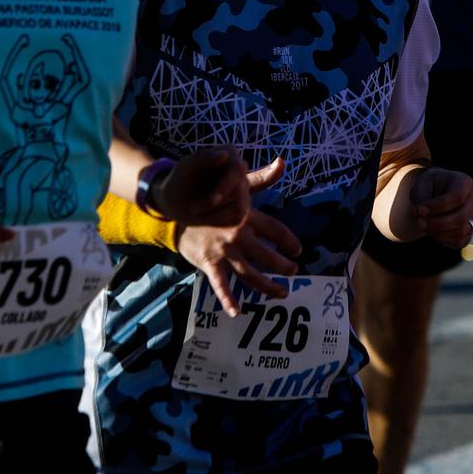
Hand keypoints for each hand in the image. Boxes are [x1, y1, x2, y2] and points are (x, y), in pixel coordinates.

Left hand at [151, 147, 262, 227]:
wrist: (174, 202)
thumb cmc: (178, 181)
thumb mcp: (184, 169)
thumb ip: (202, 157)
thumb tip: (225, 154)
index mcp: (229, 152)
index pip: (238, 170)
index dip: (225, 187)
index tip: (212, 200)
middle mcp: (240, 169)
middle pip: (239, 191)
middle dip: (213, 203)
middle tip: (192, 208)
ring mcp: (243, 188)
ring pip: (240, 207)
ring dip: (213, 213)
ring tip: (195, 209)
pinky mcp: (242, 207)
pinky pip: (238, 218)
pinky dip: (217, 220)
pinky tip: (205, 215)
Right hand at [175, 166, 301, 316]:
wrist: (175, 204)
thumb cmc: (209, 193)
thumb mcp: (235, 183)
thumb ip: (261, 177)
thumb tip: (282, 162)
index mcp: (247, 215)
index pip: (276, 231)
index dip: (289, 241)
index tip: (298, 250)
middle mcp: (238, 234)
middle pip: (267, 256)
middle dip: (283, 266)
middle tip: (293, 270)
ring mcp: (223, 251)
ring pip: (250, 274)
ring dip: (268, 286)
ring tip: (282, 292)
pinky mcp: (208, 262)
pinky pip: (220, 284)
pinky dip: (228, 299)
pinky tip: (237, 312)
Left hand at [405, 167, 472, 247]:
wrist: (431, 195)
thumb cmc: (427, 187)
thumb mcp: (421, 185)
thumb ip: (422, 198)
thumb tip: (423, 216)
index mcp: (464, 183)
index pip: (457, 197)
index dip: (438, 206)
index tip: (419, 210)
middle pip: (461, 217)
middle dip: (437, 223)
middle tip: (418, 222)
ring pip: (462, 232)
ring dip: (439, 232)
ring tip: (422, 226)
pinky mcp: (468, 232)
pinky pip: (459, 242)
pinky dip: (442, 239)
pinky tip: (431, 231)